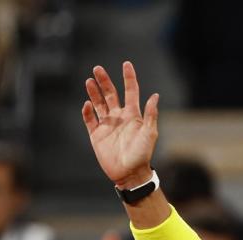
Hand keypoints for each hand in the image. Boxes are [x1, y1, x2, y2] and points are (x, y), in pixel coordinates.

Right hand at [81, 62, 158, 189]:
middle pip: (110, 94)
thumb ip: (151, 115)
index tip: (126, 64)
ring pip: (98, 104)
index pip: (130, 92)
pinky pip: (90, 120)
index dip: (128, 78)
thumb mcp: (150, 134)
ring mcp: (107, 125)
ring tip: (89, 80)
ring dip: (94, 92)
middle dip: (104, 81)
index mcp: (133, 115)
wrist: (130, 173)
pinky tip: (87, 104)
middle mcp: (119, 117)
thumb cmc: (143, 154)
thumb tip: (155, 96)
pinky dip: (87, 111)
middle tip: (97, 68)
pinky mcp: (96, 134)